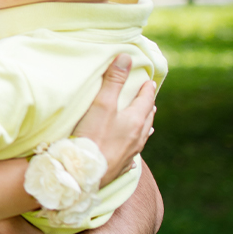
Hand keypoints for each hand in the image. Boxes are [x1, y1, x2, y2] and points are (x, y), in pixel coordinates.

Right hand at [71, 54, 156, 186]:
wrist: (82, 176)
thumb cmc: (91, 138)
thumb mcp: (101, 105)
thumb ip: (113, 81)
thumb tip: (126, 57)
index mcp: (134, 121)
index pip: (145, 101)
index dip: (147, 90)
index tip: (150, 82)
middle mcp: (136, 138)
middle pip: (147, 119)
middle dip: (148, 107)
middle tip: (149, 99)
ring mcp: (129, 154)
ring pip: (142, 137)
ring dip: (145, 126)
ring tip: (147, 122)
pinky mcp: (119, 167)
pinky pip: (133, 154)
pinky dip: (135, 146)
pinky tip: (133, 152)